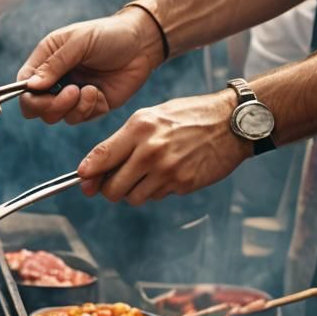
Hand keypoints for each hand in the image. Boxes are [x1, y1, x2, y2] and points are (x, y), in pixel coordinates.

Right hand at [17, 9, 165, 124]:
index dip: (28, 95)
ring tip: (88, 90)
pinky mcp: (88, 108)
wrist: (143, 44)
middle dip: (50, 105)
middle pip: (34, 108)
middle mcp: (54, 81)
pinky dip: (86, 108)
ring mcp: (70, 96)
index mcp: (45, 61)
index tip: (43, 91)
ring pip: (54, 117)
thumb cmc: (109, 35)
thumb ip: (55, 64)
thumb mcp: (79, 42)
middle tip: (70, 92)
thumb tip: (31, 86)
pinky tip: (98, 92)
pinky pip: (77, 118)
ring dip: (71, 107)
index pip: (23, 86)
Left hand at [76, 89, 250, 204]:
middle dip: (110, 189)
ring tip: (148, 174)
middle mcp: (150, 150)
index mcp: (139, 128)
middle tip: (117, 182)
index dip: (87, 174)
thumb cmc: (188, 118)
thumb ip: (122, 141)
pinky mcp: (182, 183)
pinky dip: (157, 190)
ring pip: (132, 198)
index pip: (100, 158)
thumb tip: (91, 170)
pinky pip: (156, 197)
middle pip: (112, 188)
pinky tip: (170, 173)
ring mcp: (167, 169)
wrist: (233, 121)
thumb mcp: (152, 117)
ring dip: (134, 192)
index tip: (83, 180)